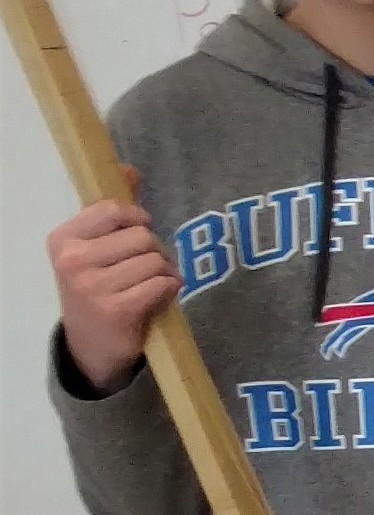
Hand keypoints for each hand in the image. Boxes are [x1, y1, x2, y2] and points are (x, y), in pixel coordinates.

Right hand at [46, 201, 176, 394]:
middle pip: (142, 236)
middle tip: (146, 267)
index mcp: (64, 239)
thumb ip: (114, 209)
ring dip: (165, 272)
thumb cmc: (100, 287)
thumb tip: (129, 169)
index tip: (136, 234)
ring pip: (156, 260)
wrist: (92, 345)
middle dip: (155, 250)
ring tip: (151, 284)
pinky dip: (169, 289)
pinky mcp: (116, 310)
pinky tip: (157, 298)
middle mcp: (72, 260)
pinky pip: (162, 285)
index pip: (114, 209)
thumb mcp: (97, 247)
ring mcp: (92, 286)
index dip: (137, 220)